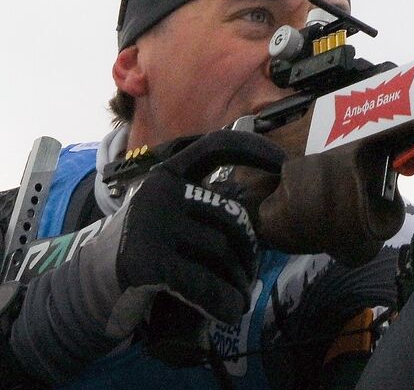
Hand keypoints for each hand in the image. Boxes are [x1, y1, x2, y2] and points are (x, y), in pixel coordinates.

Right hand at [6, 130, 283, 383]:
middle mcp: (158, 192)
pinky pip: (204, 283)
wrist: (83, 294)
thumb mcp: (165, 217)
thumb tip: (260, 214)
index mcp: (165, 176)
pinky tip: (229, 313)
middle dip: (248, 251)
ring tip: (239, 297)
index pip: (216, 147)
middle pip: (231, 217)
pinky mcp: (145, 261)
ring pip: (222, 252)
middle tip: (249, 277)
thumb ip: (200, 207)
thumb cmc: (138, 255)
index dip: (254, 149)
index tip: (283, 164)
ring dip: (238, 282)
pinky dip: (223, 302)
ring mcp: (150, 224)